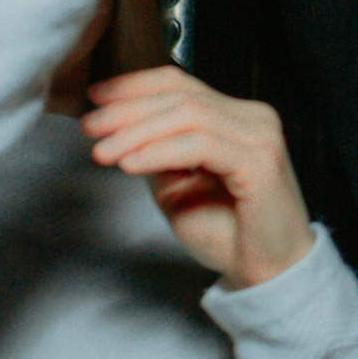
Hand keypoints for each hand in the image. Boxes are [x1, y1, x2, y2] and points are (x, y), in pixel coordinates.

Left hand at [83, 67, 315, 288]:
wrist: (268, 273)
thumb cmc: (229, 234)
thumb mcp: (178, 188)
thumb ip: (157, 156)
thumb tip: (119, 131)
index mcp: (235, 117)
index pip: (181, 84)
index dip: (134, 86)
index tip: (95, 97)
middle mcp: (253, 118)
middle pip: (181, 95)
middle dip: (127, 109)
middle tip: (90, 126)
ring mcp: (259, 136)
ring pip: (188, 115)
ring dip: (137, 132)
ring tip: (103, 152)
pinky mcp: (259, 161)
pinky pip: (200, 144)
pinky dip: (160, 151)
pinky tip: (131, 164)